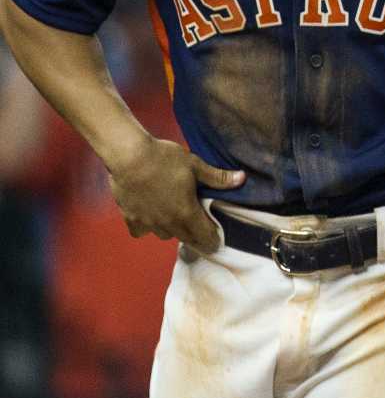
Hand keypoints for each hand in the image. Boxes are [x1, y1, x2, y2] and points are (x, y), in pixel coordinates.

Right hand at [105, 135, 244, 251]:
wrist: (129, 157)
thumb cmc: (164, 159)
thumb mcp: (195, 165)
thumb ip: (218, 177)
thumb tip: (242, 178)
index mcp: (186, 213)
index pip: (204, 235)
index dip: (212, 238)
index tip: (216, 240)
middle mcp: (167, 223)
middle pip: (185, 238)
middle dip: (196, 236)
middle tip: (201, 231)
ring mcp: (147, 223)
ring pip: (164, 235)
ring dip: (173, 230)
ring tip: (177, 219)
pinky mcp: (130, 218)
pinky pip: (141, 232)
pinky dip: (147, 228)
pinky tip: (150, 218)